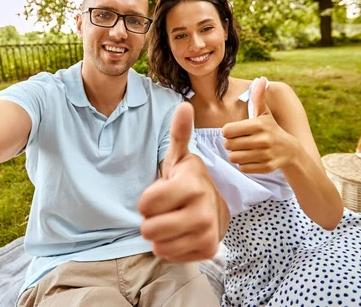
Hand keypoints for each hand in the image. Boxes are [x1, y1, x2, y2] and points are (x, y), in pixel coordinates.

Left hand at [138, 102, 221, 261]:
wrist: (215, 208)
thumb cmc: (188, 181)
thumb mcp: (180, 157)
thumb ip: (178, 134)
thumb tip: (183, 105)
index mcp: (192, 184)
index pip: (146, 204)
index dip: (146, 200)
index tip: (159, 193)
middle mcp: (203, 210)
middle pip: (149, 228)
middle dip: (150, 220)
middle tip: (164, 210)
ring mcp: (207, 232)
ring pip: (158, 245)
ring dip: (158, 235)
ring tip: (172, 220)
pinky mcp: (207, 250)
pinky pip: (169, 256)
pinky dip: (169, 247)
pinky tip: (180, 233)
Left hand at [222, 77, 299, 173]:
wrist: (290, 150)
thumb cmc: (271, 128)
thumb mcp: (265, 113)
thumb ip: (258, 98)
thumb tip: (261, 79)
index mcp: (258, 124)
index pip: (227, 131)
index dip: (228, 132)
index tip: (236, 131)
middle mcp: (262, 140)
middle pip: (228, 145)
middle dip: (231, 143)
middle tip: (241, 141)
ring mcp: (265, 155)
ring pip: (234, 158)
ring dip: (237, 155)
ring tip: (245, 150)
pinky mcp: (266, 167)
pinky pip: (243, 168)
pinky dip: (245, 165)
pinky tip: (253, 158)